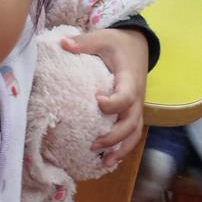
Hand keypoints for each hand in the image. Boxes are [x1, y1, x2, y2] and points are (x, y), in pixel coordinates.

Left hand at [60, 28, 148, 166]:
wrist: (137, 45)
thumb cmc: (118, 43)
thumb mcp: (103, 38)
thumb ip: (84, 42)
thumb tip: (63, 44)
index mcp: (130, 79)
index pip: (127, 96)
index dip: (114, 103)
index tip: (97, 101)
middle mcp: (137, 96)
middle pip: (132, 122)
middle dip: (115, 137)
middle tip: (94, 145)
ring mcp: (137, 107)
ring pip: (135, 133)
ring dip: (122, 149)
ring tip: (105, 163)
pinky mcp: (133, 112)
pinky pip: (132, 133)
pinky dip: (123, 147)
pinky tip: (109, 160)